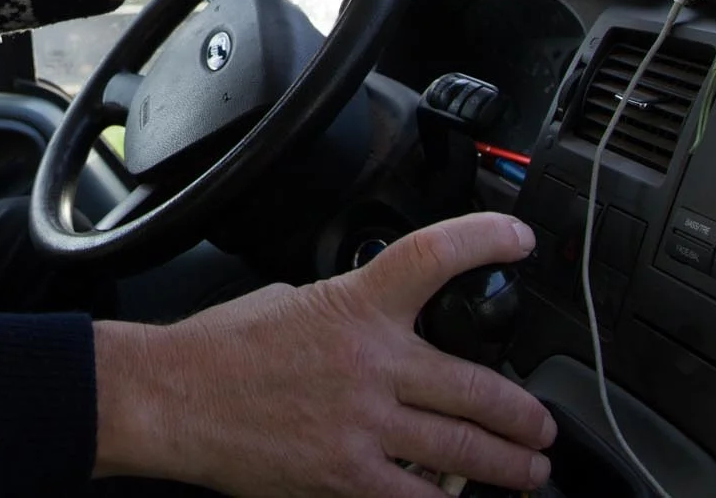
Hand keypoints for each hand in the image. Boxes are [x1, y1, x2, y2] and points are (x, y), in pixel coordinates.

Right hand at [93, 213, 554, 494]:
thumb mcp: (289, 299)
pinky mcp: (347, 476)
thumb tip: (379, 324)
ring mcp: (364, 425)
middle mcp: (371, 364)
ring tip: (528, 470)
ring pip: (466, 451)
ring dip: (510, 465)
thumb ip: (346, 311)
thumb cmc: (220, 350)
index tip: (519, 241)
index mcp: (355, 306)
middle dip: (525, 415)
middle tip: (542, 426)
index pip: (432, 256)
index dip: (484, 241)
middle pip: (480, 387)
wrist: (173, 399)